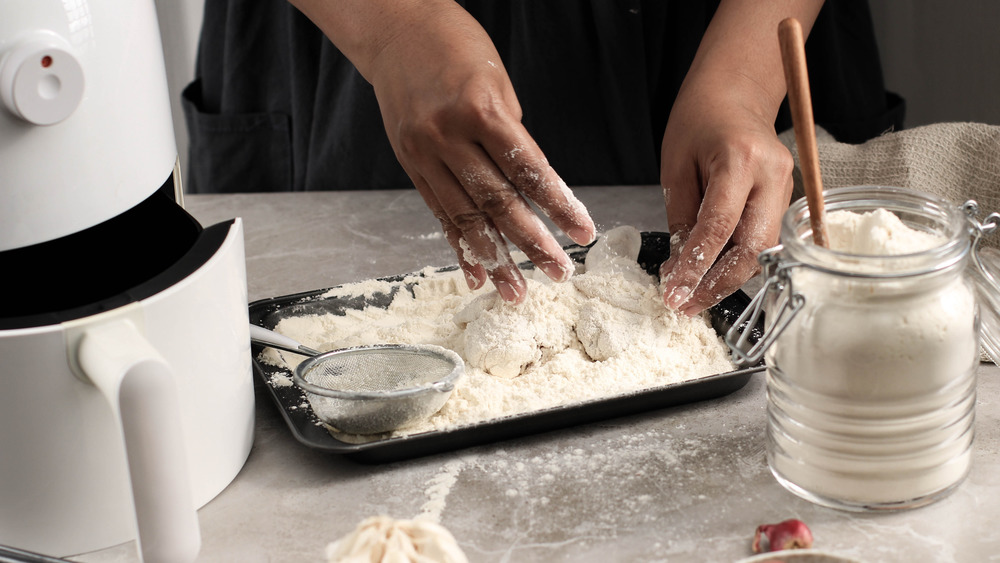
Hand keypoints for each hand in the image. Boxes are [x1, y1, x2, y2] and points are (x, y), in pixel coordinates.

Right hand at [359, 4, 594, 302]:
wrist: (395, 30)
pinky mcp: (411, 164)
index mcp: (479, 109)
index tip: (582, 232)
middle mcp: (448, 136)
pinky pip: (439, 213)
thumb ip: (511, 135)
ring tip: (517, 290)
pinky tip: (476, 274)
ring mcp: (424, 153)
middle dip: (531, 242)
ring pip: (464, 217)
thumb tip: (531, 186)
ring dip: (495, 258)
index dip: (557, 205)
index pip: (527, 169)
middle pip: (496, 201)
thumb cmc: (456, 47)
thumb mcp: (497, 81)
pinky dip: (459, 247)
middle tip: (559, 272)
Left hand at [658, 73, 793, 314]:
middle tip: (685, 305)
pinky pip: (763, 239)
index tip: (674, 294)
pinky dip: (738, 260)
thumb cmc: (699, 120)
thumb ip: (680, 219)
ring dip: (728, 277)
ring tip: (694, 293)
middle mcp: (771, 175)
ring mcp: (785, 187)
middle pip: (753, 248)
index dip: (697, 267)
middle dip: (718, 284)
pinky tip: (713, 271)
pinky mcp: (786, 197)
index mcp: (740, 160)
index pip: (719, 227)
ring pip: (762, 250)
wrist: (735, 93)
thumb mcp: (676, 167)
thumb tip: (679, 270)